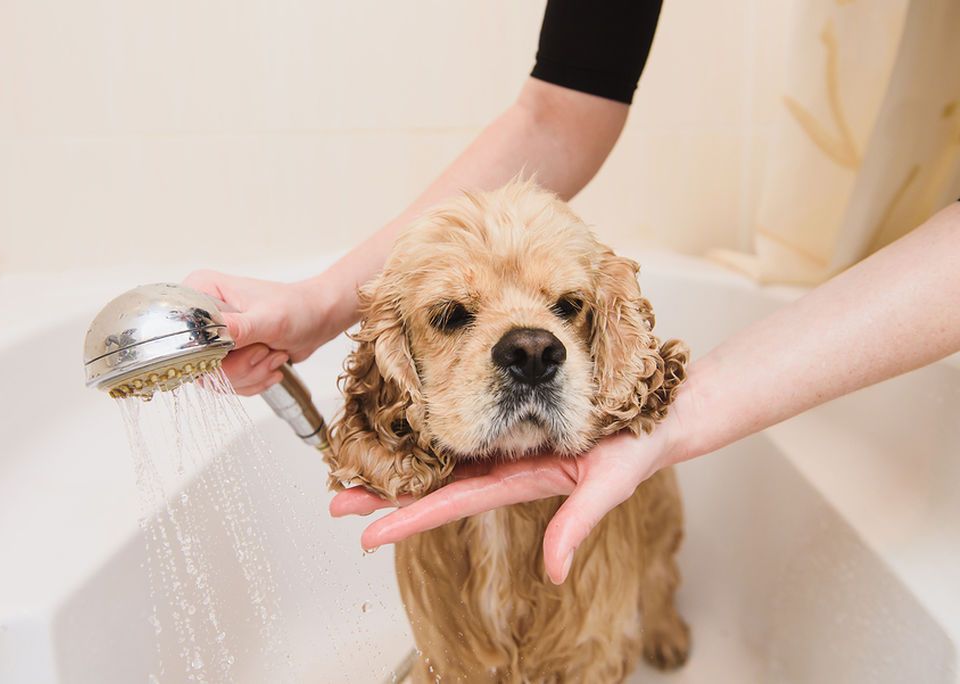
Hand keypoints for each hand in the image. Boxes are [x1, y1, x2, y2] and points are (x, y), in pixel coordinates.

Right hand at [182, 270, 339, 394]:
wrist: (319, 319)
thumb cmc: (298, 308)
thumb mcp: (269, 318)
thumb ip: (239, 328)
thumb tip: (212, 334)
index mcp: (203, 291)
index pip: (182, 330)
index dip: (207, 349)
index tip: (237, 348)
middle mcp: (202, 315)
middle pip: (198, 361)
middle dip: (238, 367)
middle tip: (264, 351)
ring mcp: (213, 338)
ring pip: (215, 378)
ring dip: (251, 375)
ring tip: (272, 354)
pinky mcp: (226, 356)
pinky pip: (229, 384)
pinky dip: (254, 381)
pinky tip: (271, 364)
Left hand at [329, 425, 679, 583]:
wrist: (658, 417)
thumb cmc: (638, 449)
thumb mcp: (609, 486)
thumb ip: (578, 526)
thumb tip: (554, 572)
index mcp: (519, 482)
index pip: (451, 504)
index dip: (408, 519)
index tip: (366, 533)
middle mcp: (504, 467)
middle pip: (434, 486)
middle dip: (387, 496)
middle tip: (338, 502)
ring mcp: (508, 446)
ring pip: (442, 459)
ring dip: (400, 466)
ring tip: (356, 469)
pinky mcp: (517, 423)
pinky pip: (467, 430)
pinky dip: (432, 434)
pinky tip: (408, 433)